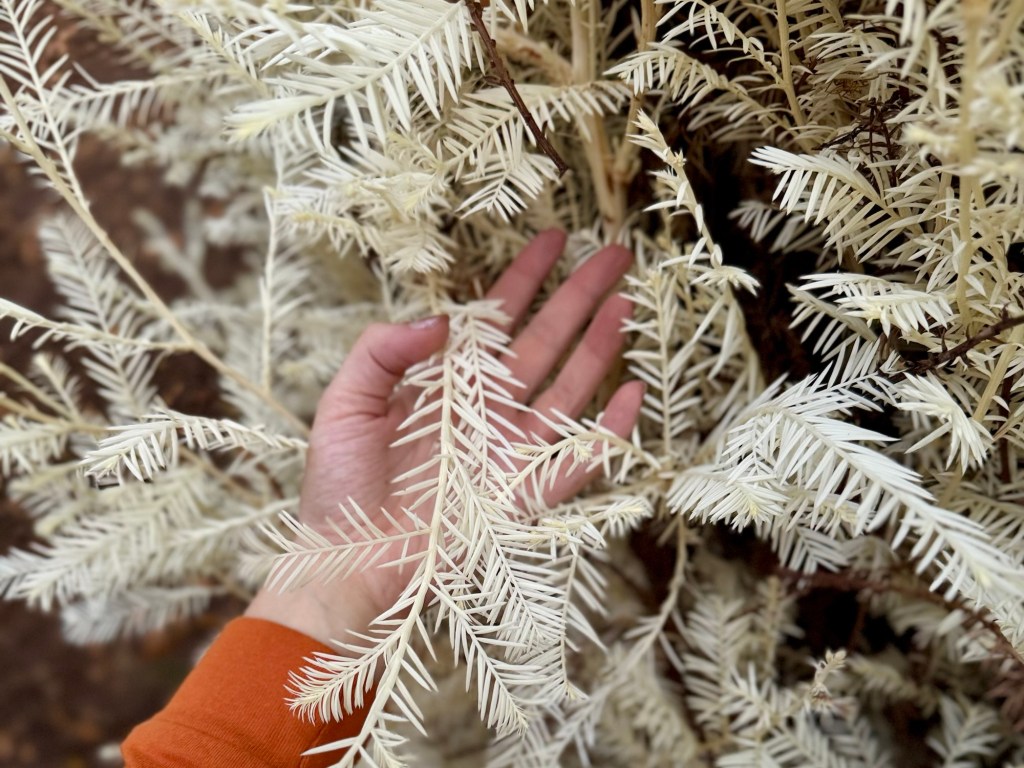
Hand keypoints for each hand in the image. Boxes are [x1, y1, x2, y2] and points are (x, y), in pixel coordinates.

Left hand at [246, 230, 642, 644]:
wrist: (345, 565)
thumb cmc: (337, 487)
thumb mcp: (345, 403)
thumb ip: (382, 351)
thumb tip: (442, 316)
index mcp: (444, 383)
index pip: (494, 319)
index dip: (524, 276)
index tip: (556, 238)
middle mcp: (483, 410)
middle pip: (543, 342)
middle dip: (578, 297)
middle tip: (616, 256)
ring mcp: (508, 451)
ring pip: (566, 389)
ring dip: (598, 347)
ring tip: (627, 305)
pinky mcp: (523, 496)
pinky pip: (577, 460)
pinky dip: (609, 431)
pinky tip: (633, 395)